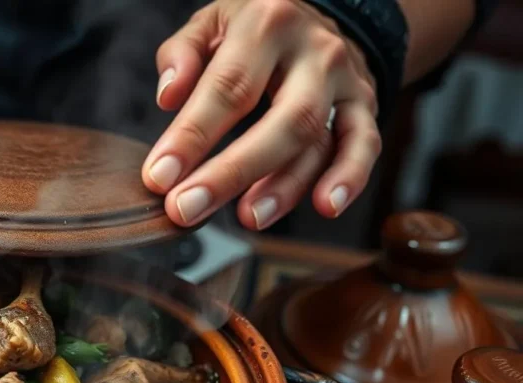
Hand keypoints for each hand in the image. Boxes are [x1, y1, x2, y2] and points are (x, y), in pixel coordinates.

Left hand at [143, 0, 379, 229]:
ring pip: (318, 139)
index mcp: (266, 24)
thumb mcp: (211, 21)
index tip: (160, 176)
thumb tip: (168, 96)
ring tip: (248, 218)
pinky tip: (326, 207)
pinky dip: (350, 178)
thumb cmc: (252, 28)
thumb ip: (183, 53)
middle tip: (188, 208)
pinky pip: (364, 145)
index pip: (227, 87)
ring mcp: (344, 79)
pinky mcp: (365, 104)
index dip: (191, 136)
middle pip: (280, 120)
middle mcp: (313, 50)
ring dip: (284, 188)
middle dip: (231, 172)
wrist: (320, 11)